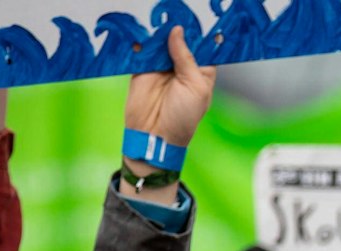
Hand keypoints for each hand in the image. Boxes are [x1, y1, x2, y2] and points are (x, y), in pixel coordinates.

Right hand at [125, 28, 216, 149]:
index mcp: (200, 72)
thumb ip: (186, 58)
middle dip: (176, 34)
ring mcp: (160, 68)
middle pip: (179, 41)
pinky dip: (141, 43)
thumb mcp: (195, 87)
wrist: (154, 136)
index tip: (190, 27)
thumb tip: (177, 32)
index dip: (196, 37)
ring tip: (158, 31)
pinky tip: (144, 39)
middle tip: (172, 25)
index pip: (201, 47)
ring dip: (158, 37)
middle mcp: (181, 68)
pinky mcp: (141, 70)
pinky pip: (140, 51)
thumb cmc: (183, 119)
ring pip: (159, 43)